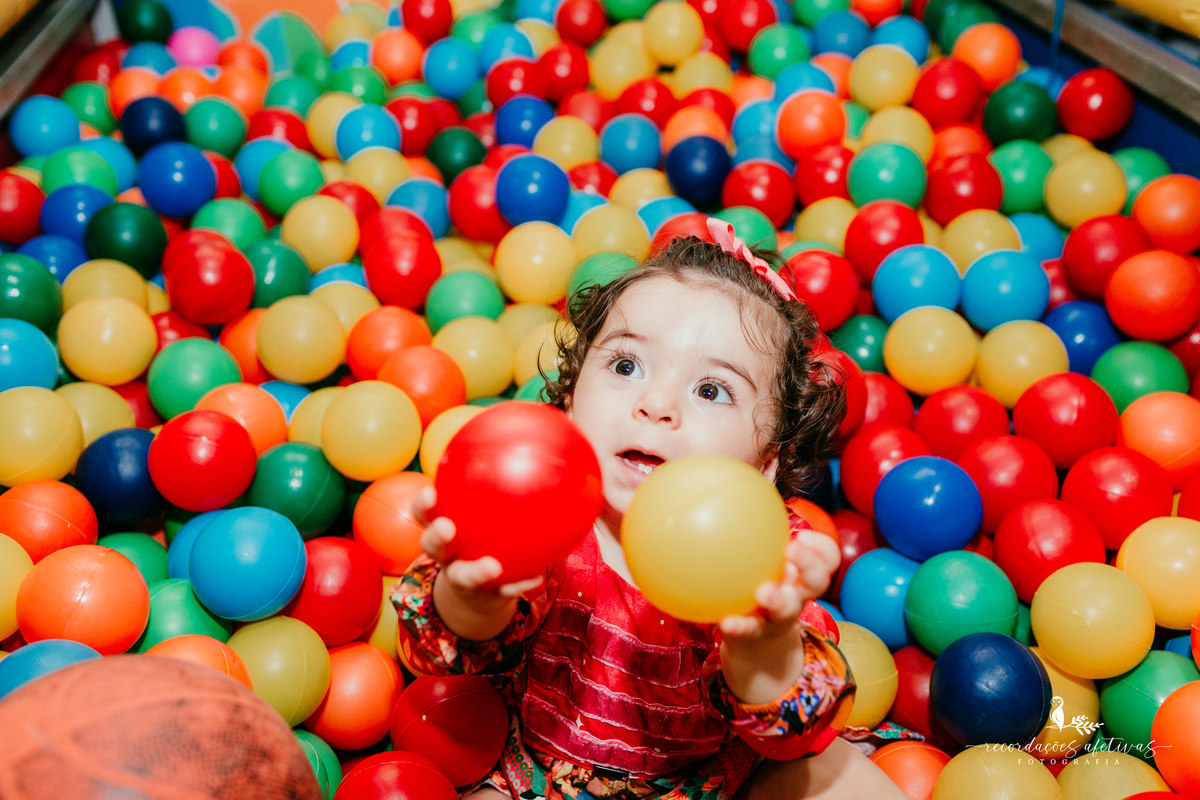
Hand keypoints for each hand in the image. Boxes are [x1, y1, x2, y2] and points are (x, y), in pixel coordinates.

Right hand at [414, 487, 543, 607]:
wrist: (481, 588)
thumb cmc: (484, 534)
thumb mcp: (485, 508)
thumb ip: (500, 479)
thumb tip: (534, 437)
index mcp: (444, 527)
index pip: (426, 512)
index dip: (424, 504)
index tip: (432, 493)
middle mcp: (447, 553)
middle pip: (432, 545)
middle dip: (436, 536)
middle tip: (448, 527)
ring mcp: (463, 577)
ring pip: (461, 576)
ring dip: (475, 571)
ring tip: (493, 567)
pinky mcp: (485, 595)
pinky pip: (501, 592)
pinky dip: (517, 584)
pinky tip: (535, 576)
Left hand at [717, 530, 840, 644]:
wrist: (754, 647)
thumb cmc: (752, 591)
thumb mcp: (754, 563)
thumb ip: (744, 532)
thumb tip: (718, 487)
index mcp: (799, 574)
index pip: (824, 558)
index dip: (822, 547)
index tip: (803, 536)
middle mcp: (796, 595)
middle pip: (817, 581)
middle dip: (811, 564)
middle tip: (794, 550)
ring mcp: (779, 618)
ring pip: (788, 609)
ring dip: (779, 599)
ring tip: (764, 592)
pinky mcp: (758, 637)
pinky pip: (750, 631)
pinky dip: (740, 627)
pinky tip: (726, 622)